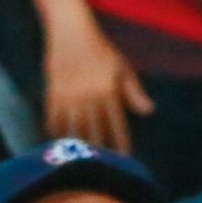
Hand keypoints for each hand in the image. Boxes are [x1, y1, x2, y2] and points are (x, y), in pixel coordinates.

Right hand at [43, 21, 153, 152]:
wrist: (70, 34)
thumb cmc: (100, 50)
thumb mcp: (122, 68)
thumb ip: (134, 92)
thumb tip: (149, 111)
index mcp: (108, 91)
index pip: (117, 125)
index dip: (121, 144)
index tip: (125, 159)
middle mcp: (88, 97)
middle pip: (94, 132)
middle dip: (99, 151)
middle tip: (103, 168)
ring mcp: (68, 97)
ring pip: (72, 129)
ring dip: (77, 146)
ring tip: (80, 161)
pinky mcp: (52, 95)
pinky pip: (53, 120)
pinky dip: (56, 134)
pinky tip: (59, 143)